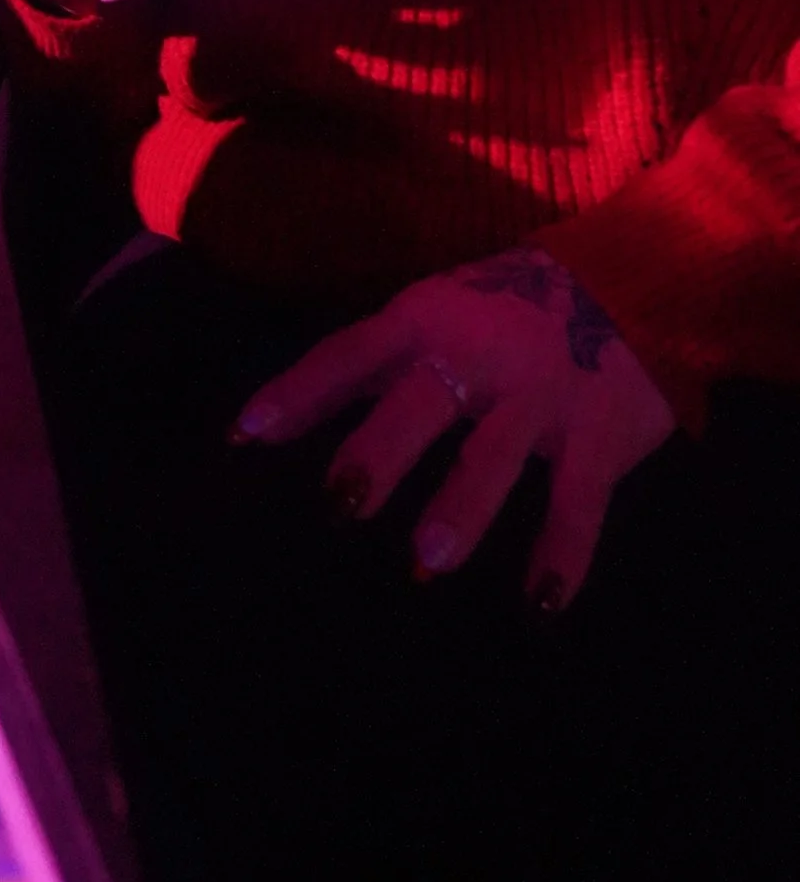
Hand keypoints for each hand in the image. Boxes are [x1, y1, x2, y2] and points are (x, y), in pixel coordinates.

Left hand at [235, 247, 676, 607]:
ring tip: (427, 562)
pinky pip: (579, 500)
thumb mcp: (438, 312)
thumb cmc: (508, 308)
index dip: (298, 391)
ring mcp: (541, 395)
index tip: (244, 435)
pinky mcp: (599, 434)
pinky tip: (540, 605)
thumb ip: (373, 361)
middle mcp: (478, 354)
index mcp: (426, 319)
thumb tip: (278, 419)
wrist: (637, 276)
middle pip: (418, 404)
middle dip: (378, 453)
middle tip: (340, 505)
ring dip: (462, 506)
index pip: (349, 353)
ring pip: (494, 455)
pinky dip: (562, 553)